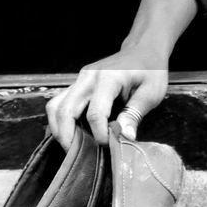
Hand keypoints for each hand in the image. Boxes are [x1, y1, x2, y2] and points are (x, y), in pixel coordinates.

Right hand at [46, 44, 167, 148]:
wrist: (142, 50)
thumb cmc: (150, 70)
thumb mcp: (151, 92)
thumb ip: (135, 114)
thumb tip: (125, 137)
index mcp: (108, 78)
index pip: (95, 113)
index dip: (99, 134)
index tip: (109, 146)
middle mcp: (87, 77)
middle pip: (65, 110)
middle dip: (68, 137)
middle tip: (78, 156)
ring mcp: (79, 80)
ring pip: (55, 106)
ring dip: (58, 129)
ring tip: (71, 147)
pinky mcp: (76, 84)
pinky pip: (59, 103)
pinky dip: (59, 121)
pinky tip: (70, 134)